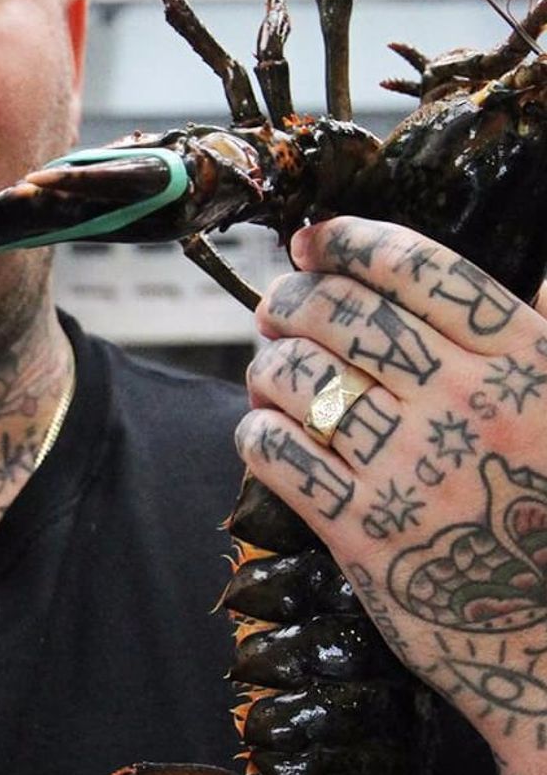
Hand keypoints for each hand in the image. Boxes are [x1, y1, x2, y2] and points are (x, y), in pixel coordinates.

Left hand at [238, 216, 546, 774]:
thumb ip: (536, 332)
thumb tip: (505, 272)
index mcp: (527, 361)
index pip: (415, 266)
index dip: (347, 240)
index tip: (314, 239)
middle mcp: (469, 405)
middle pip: (342, 315)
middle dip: (292, 298)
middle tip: (277, 303)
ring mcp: (412, 470)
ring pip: (297, 378)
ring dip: (266, 363)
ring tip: (268, 368)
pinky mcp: (364, 535)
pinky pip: (276, 454)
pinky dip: (255, 431)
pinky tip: (262, 430)